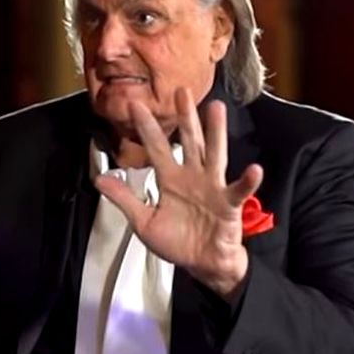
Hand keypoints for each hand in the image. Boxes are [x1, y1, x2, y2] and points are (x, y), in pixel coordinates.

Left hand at [94, 88, 262, 299]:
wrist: (202, 264)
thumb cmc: (177, 242)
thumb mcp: (143, 221)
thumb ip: (124, 199)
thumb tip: (99, 178)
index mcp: (171, 179)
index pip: (156, 148)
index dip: (146, 128)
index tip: (135, 104)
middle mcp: (192, 176)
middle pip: (189, 140)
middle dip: (185, 116)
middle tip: (181, 90)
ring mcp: (212, 187)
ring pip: (213, 154)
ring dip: (216, 132)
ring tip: (217, 108)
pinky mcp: (228, 204)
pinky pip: (237, 191)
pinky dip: (247, 181)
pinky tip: (254, 169)